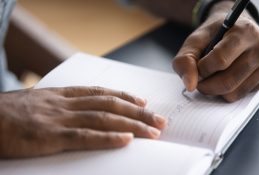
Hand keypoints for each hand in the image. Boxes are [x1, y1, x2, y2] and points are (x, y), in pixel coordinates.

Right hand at [0, 87, 166, 157]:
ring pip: (104, 119)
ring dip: (132, 125)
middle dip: (138, 112)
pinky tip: (127, 140)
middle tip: (160, 119)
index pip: (101, 93)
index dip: (125, 97)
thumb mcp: (39, 102)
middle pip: (110, 105)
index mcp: (63, 95)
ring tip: (153, 131)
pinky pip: (85, 136)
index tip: (143, 101)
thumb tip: (81, 112)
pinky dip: (108, 138)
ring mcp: (60, 119)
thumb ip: (61, 105)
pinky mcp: (51, 137)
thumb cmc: (9, 113)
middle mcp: (66, 104)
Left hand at [173, 1, 258, 101]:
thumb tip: (190, 85)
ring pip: (234, 93)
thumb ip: (185, 60)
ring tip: (212, 77)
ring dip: (216, 91)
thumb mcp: (195, 41)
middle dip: (206, 85)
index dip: (202, 69)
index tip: (197, 67)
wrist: (235, 30)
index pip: (220, 60)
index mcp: (245, 31)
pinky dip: (228, 92)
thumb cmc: (214, 35)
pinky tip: (226, 78)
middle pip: (228, 81)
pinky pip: (241, 96)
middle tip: (200, 79)